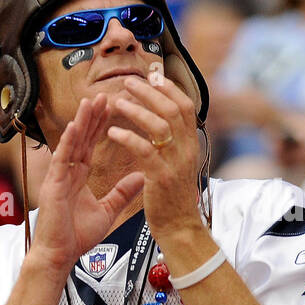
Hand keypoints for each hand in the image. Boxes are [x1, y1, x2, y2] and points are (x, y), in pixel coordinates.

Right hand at [31, 93, 144, 271]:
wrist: (59, 255)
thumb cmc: (75, 237)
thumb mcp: (106, 212)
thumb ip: (122, 193)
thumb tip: (140, 177)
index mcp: (78, 177)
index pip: (90, 145)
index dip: (100, 125)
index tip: (111, 106)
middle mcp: (67, 173)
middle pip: (81, 139)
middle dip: (93, 116)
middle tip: (104, 94)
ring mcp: (59, 178)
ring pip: (71, 144)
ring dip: (81, 122)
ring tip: (91, 101)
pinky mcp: (53, 186)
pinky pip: (61, 160)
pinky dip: (68, 142)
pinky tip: (75, 126)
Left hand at [106, 75, 201, 235]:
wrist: (179, 228)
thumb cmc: (173, 198)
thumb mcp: (178, 166)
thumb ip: (174, 144)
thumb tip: (165, 125)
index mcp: (191, 145)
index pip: (185, 106)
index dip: (169, 89)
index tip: (152, 76)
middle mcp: (188, 149)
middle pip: (173, 109)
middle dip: (150, 92)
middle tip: (128, 82)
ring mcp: (176, 163)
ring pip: (160, 126)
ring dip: (137, 111)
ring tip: (117, 103)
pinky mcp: (162, 177)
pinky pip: (144, 150)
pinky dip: (128, 137)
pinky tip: (112, 132)